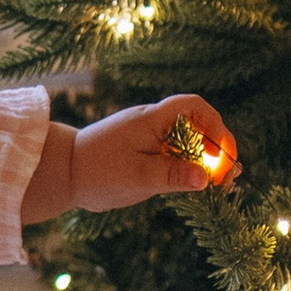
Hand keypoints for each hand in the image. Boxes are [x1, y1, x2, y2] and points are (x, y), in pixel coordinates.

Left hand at [20, 96, 237, 222]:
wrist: (62, 174)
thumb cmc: (96, 172)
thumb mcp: (137, 176)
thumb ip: (172, 175)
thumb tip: (206, 178)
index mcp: (150, 120)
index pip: (193, 106)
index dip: (215, 124)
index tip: (224, 152)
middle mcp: (151, 124)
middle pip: (195, 126)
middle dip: (215, 148)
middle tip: (228, 176)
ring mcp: (147, 138)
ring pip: (185, 142)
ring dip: (204, 160)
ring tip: (219, 184)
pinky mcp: (142, 153)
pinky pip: (173, 154)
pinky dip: (188, 166)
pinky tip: (196, 183)